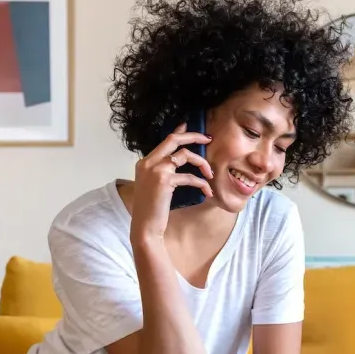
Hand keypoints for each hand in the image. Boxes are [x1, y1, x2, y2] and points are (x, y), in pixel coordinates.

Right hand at [131, 123, 213, 240]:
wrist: (145, 227)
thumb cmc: (152, 210)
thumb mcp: (154, 186)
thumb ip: (163, 172)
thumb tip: (179, 162)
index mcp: (145, 162)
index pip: (164, 141)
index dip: (179, 132)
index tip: (189, 126)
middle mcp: (148, 162)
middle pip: (174, 139)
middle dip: (194, 136)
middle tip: (208, 139)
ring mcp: (155, 170)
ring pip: (185, 155)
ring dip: (202, 163)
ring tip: (210, 175)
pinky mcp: (164, 181)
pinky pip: (190, 177)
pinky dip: (202, 184)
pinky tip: (207, 192)